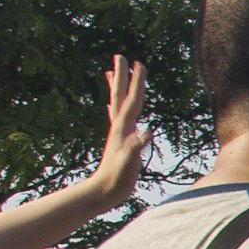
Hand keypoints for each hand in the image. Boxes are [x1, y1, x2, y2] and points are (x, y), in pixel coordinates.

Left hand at [79, 57, 153, 209]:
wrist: (102, 192)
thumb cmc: (117, 179)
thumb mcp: (128, 163)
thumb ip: (136, 147)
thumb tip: (146, 132)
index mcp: (123, 129)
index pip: (132, 100)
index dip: (136, 83)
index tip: (139, 64)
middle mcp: (118, 127)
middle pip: (120, 95)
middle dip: (121, 76)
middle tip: (120, 56)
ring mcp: (117, 133)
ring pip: (116, 103)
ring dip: (116, 86)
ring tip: (111, 71)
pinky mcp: (117, 140)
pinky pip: (115, 117)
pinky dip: (114, 106)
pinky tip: (112, 104)